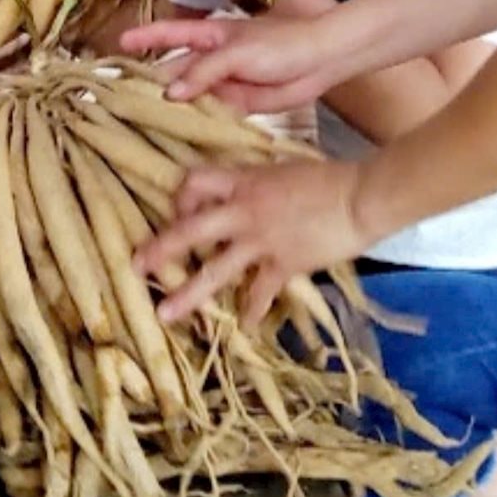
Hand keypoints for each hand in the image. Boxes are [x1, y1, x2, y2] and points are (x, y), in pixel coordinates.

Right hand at [119, 13, 345, 116]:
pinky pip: (208, 112)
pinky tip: (174, 131)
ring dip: (169, 104)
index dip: (145, 37)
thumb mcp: (236, 52)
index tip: (119, 44)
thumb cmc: (280, 44)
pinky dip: (193, 120)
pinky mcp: (236, 103)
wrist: (319, 62)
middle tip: (119, 94)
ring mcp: (222, 81)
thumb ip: (203, 72)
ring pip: (188, 93)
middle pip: (174, 68)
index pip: (169, 33)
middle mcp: (211, 58)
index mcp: (209, 33)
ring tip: (138, 117)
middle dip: (149, 78)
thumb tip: (169, 93)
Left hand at [137, 158, 375, 326]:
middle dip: (161, 248)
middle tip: (137, 265)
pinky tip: (247, 326)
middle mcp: (244, 210)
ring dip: (188, 293)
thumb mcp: (283, 170)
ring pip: (215, 269)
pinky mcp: (283, 264)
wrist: (359, 196)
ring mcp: (262, 240)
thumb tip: (245, 194)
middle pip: (191, 229)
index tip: (177, 211)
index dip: (180, 197)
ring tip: (165, 314)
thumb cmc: (328, 177)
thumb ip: (258, 184)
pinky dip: (252, 312)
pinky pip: (259, 293)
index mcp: (244, 181)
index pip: (195, 181)